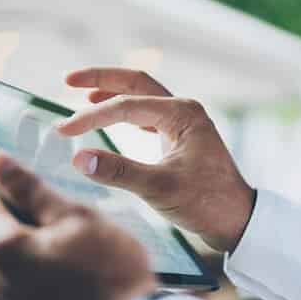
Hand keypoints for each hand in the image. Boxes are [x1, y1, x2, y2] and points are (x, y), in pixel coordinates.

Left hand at [0, 150, 155, 299]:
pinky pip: (21, 299)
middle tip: (68, 228)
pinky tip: (72, 286)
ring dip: (32, 257)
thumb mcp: (75, 217)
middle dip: (26, 226)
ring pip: (11, 270)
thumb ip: (30, 188)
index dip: (19, 191)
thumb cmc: (110, 270)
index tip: (46, 194)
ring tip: (75, 259)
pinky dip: (39, 286)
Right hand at [61, 67, 254, 252]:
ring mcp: (183, 122)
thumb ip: (119, 172)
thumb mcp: (160, 189)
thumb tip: (79, 158)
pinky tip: (109, 118)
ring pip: (141, 96)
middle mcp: (184, 110)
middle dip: (101, 79)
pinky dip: (125, 113)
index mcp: (182, 114)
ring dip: (112, 93)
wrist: (237, 220)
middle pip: (135, 83)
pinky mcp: (180, 137)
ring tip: (82, 94)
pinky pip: (147, 115)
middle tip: (68, 79)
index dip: (91, 116)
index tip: (64, 131)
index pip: (126, 106)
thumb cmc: (206, 203)